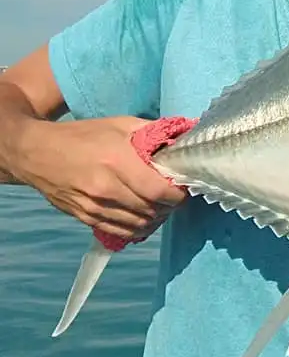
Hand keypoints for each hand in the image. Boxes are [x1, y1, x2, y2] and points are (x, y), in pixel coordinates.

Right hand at [14, 116, 186, 239]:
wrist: (37, 152)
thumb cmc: (82, 135)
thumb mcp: (120, 125)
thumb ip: (153, 133)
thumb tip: (183, 138)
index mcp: (117, 162)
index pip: (159, 191)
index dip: (178, 194)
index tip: (182, 188)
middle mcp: (106, 188)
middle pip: (152, 210)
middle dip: (169, 206)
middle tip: (174, 196)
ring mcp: (94, 207)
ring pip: (139, 224)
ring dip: (156, 218)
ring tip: (161, 206)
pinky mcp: (85, 218)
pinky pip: (121, 232)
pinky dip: (138, 229)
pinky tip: (144, 218)